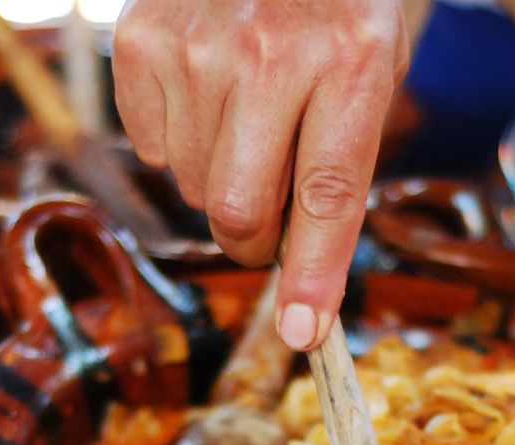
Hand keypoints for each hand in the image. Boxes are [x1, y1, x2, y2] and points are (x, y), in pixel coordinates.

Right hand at [113, 0, 408, 349]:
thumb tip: (300, 293)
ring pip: (190, 184)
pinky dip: (177, 137)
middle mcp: (269, 51)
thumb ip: (339, 166)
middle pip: (236, 211)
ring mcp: (194, 46)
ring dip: (217, 174)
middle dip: (253, 233)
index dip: (313, 276)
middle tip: (268, 214)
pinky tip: (203, 87)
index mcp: (350, 57)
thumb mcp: (375, 63)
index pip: (326, 198)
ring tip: (244, 112)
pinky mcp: (139, 41)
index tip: (304, 334)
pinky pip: (151, 147)